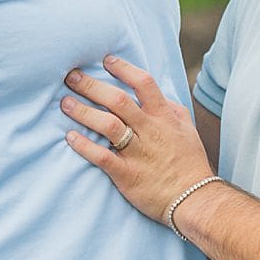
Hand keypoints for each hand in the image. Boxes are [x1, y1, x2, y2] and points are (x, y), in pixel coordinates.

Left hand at [62, 55, 211, 223]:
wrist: (194, 199)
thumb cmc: (190, 163)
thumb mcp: (186, 129)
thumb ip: (171, 110)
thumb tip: (158, 95)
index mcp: (164, 117)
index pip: (144, 84)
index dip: (124, 69)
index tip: (106, 60)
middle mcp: (150, 131)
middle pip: (118, 101)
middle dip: (92, 86)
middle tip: (71, 77)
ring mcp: (138, 152)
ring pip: (108, 125)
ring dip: (84, 112)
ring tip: (65, 103)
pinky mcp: (127, 174)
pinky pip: (102, 157)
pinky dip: (84, 146)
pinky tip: (70, 137)